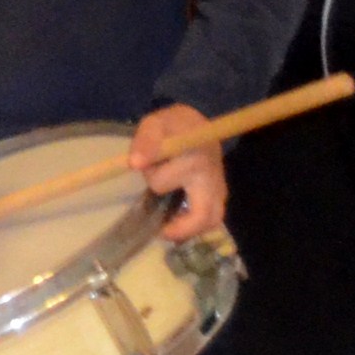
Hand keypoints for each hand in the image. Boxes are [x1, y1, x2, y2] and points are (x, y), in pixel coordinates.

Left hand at [129, 103, 228, 242]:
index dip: (154, 180)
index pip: (168, 180)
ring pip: (212, 220)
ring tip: (168, 227)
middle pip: (205, 216)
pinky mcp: (220, 194)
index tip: (142, 173)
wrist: (199, 124)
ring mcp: (219, 187)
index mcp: (194, 157)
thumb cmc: (174, 125)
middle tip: (160, 231)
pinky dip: (196, 225)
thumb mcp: (155, 123)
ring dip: (189, 228)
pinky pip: (212, 217)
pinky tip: (177, 221)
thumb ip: (145, 140)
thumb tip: (135, 163)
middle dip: (181, 228)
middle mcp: (210, 176)